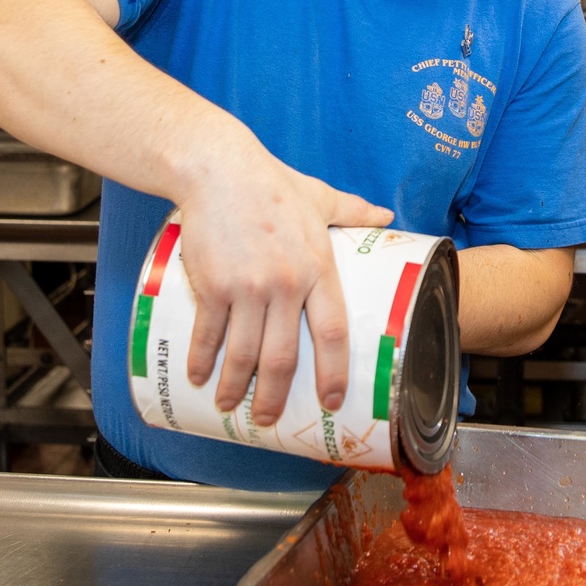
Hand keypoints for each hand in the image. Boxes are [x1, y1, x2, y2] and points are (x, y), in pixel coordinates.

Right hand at [176, 127, 392, 424]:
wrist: (218, 168)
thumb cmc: (272, 183)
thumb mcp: (321, 197)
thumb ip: (354, 212)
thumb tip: (386, 214)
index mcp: (318, 268)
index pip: (332, 332)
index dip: (334, 372)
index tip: (332, 400)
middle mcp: (285, 284)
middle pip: (283, 357)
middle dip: (275, 396)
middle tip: (269, 418)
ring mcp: (247, 288)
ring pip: (244, 354)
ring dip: (236, 386)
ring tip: (230, 404)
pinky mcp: (212, 285)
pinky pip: (209, 334)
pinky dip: (203, 361)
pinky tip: (198, 376)